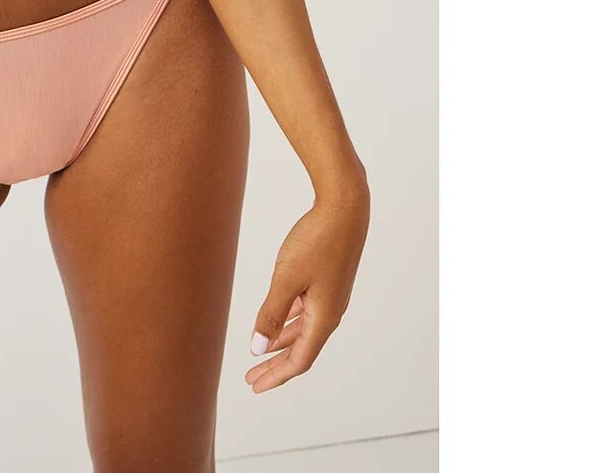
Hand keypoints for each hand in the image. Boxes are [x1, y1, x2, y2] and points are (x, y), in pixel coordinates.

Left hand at [245, 182, 369, 393]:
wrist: (344, 209)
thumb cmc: (316, 241)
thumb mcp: (287, 278)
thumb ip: (272, 313)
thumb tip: (258, 347)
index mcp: (323, 318)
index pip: (299, 360)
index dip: (276, 375)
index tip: (254, 385)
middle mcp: (329, 313)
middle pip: (300, 349)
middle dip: (274, 365)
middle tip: (251, 377)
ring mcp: (329, 297)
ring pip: (302, 330)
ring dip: (280, 342)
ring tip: (260, 353)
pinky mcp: (326, 281)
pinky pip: (305, 312)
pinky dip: (289, 322)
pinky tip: (277, 322)